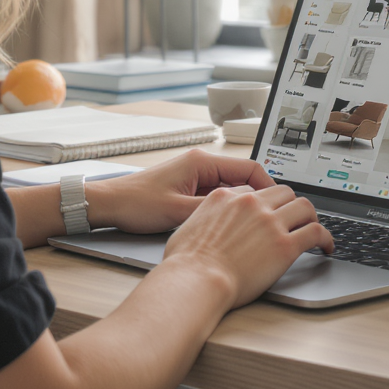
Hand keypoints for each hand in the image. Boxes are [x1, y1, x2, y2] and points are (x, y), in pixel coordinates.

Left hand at [86, 149, 275, 233]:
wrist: (109, 204)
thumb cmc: (137, 203)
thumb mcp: (180, 211)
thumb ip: (214, 209)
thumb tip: (244, 212)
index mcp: (202, 162)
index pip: (249, 168)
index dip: (269, 187)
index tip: (279, 204)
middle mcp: (200, 165)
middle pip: (243, 179)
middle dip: (258, 199)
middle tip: (270, 219)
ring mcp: (194, 176)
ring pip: (230, 190)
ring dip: (241, 206)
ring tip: (252, 226)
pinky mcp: (188, 188)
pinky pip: (216, 197)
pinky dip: (225, 210)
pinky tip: (228, 226)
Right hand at [162, 184, 333, 308]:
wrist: (196, 281)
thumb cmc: (186, 264)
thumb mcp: (188, 227)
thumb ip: (205, 218)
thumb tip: (209, 225)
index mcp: (226, 197)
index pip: (256, 191)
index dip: (266, 203)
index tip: (271, 212)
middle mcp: (250, 204)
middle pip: (283, 192)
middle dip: (290, 205)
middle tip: (295, 218)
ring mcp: (269, 223)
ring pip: (304, 207)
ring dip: (310, 217)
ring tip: (313, 229)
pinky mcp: (285, 245)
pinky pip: (316, 232)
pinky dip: (326, 238)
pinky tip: (327, 247)